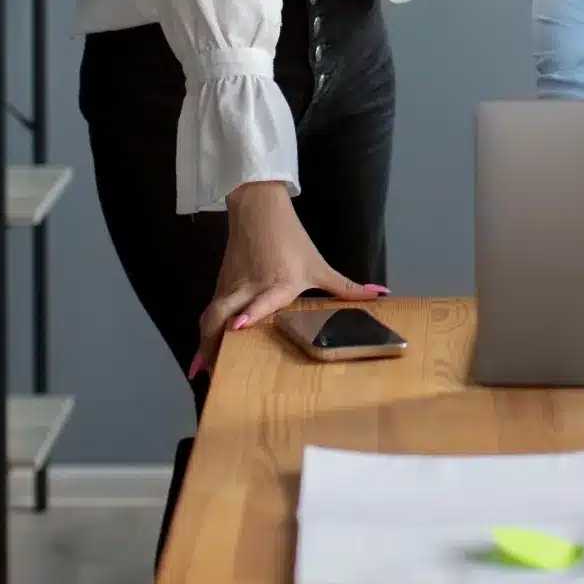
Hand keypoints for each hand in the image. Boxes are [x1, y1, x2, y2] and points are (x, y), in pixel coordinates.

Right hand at [189, 181, 385, 377]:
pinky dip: (206, 332)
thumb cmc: (291, 240)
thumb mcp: (319, 266)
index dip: (249, 313)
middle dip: (213, 344)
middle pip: (221, 314)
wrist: (258, 209)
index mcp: (277, 283)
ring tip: (202, 370)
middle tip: (212, 373)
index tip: (239, 326)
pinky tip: (205, 352)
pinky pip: (210, 311)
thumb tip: (381, 294)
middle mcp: (249, 287)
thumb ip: (345, 287)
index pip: (260, 299)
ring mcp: (231, 287)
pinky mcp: (221, 285)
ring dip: (205, 343)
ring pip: (210, 315)